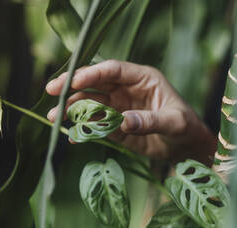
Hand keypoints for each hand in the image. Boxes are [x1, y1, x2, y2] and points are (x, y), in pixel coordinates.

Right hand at [46, 60, 215, 164]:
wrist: (185, 147)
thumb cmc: (185, 126)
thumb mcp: (173, 122)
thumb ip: (149, 120)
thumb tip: (124, 121)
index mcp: (141, 79)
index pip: (113, 70)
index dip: (92, 73)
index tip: (74, 81)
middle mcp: (126, 90)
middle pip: (95, 83)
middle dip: (72, 86)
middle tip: (51, 91)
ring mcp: (119, 108)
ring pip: (91, 104)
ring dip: (72, 109)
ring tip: (54, 117)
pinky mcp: (115, 126)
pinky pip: (96, 125)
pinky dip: (84, 130)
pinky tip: (72, 136)